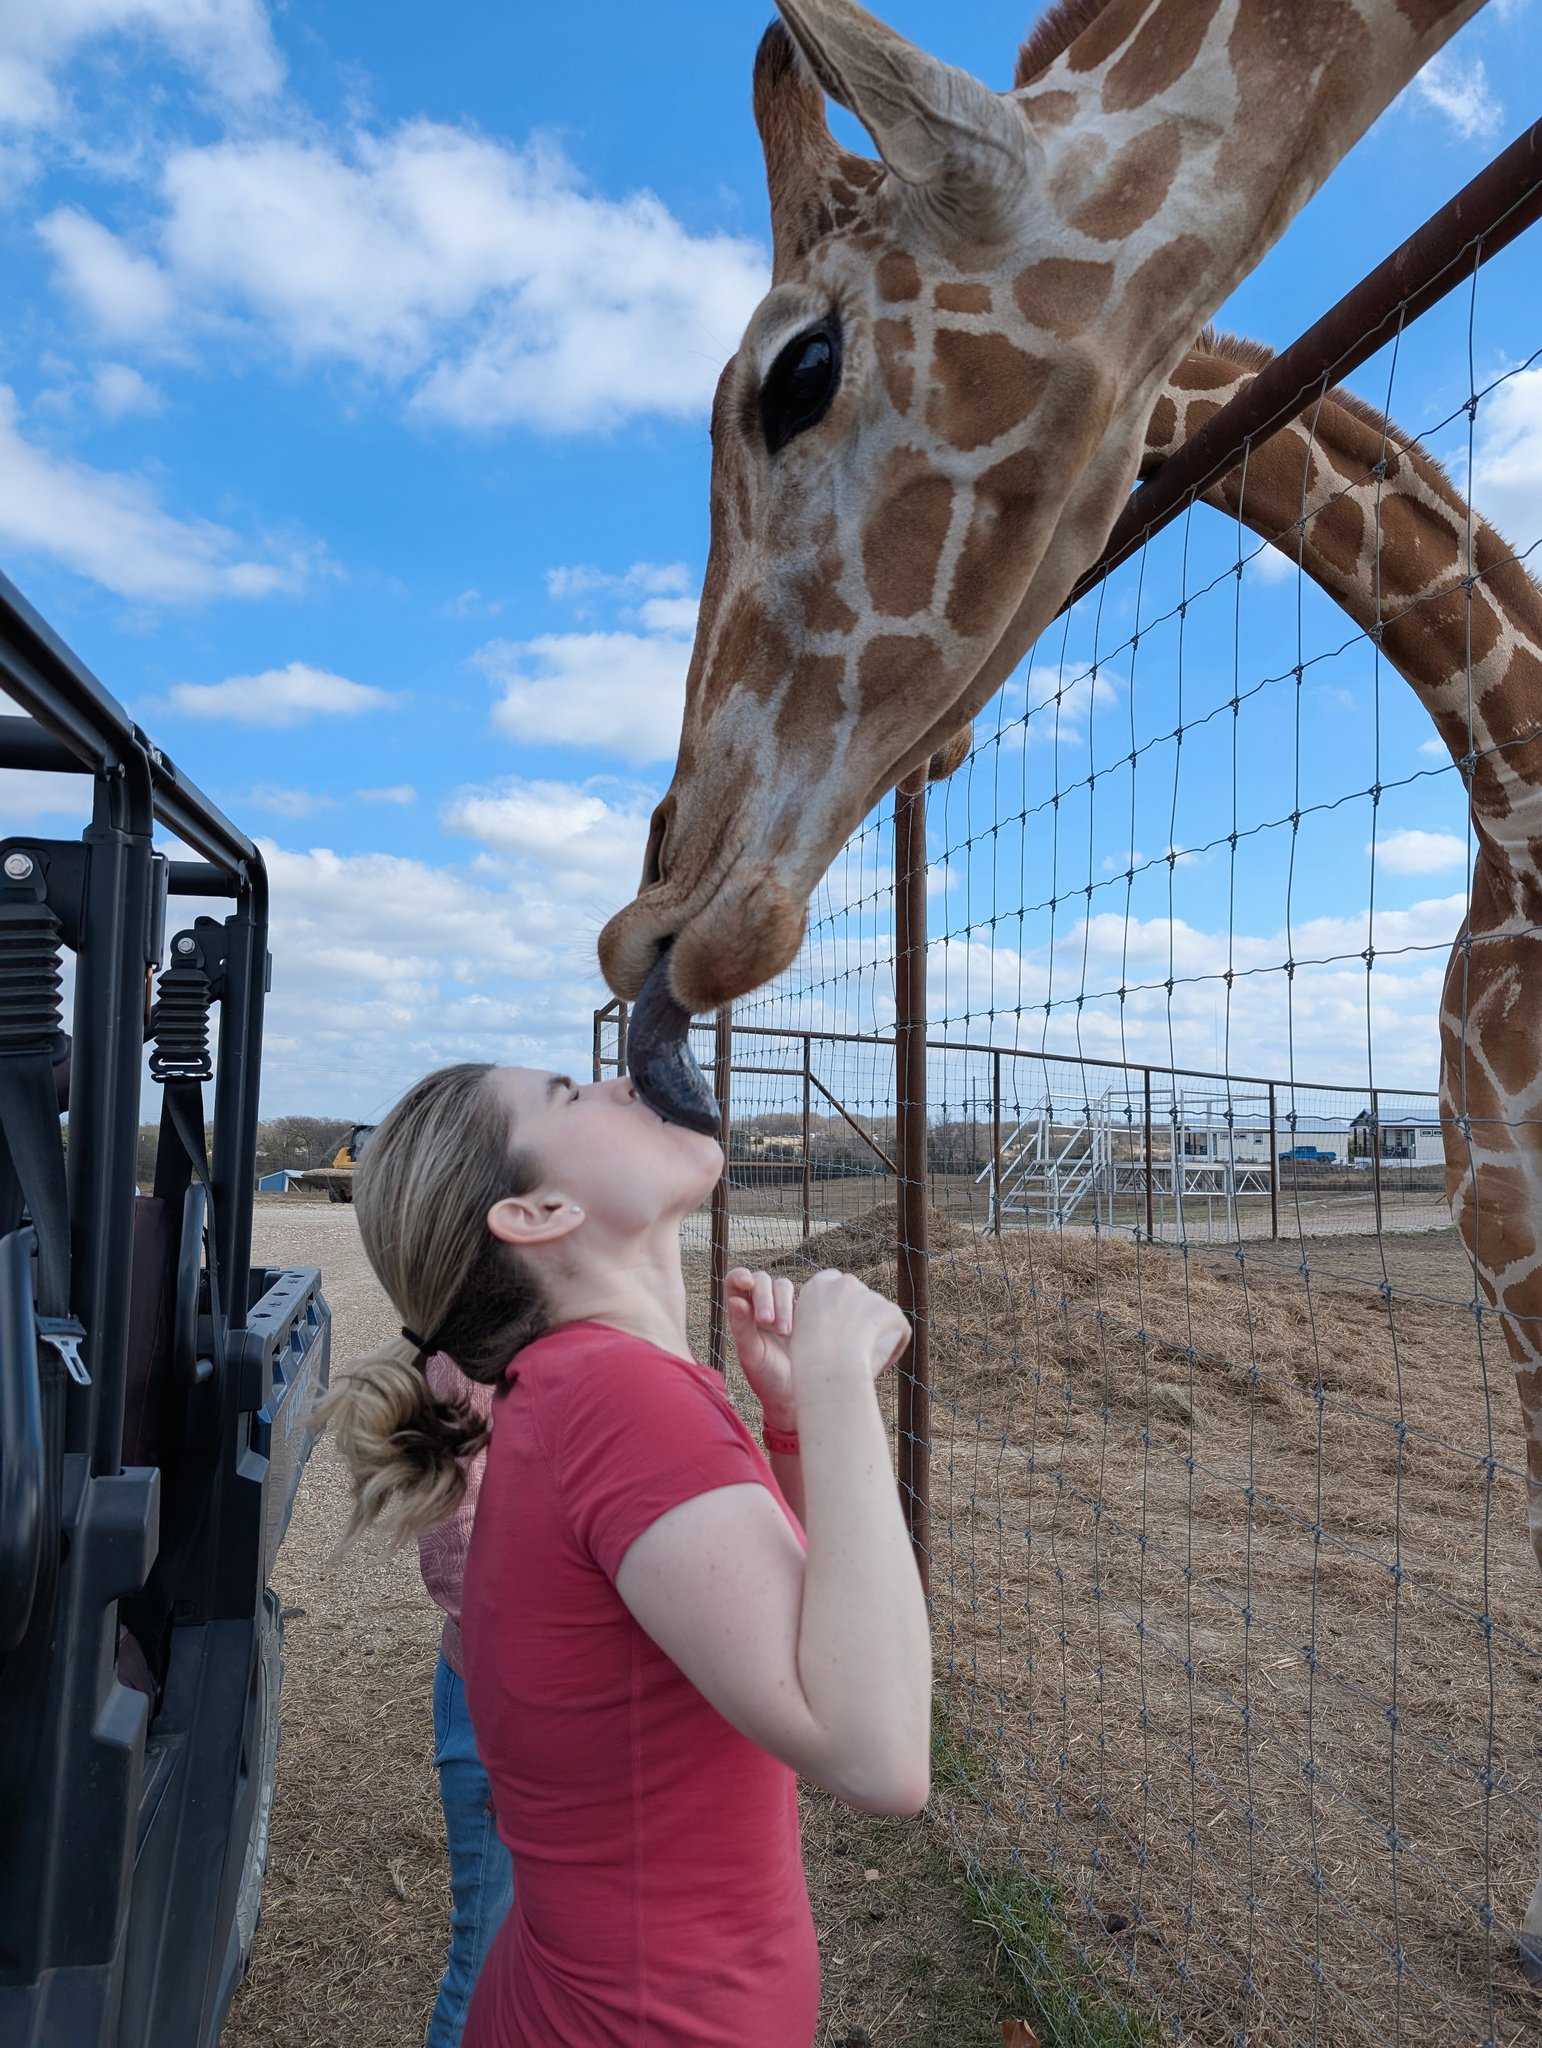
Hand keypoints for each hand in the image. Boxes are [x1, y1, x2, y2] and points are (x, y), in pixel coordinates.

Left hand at [724, 1267, 797, 1430]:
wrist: (796, 1398)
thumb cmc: (767, 1379)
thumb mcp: (751, 1356)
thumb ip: (742, 1328)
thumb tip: (735, 1300)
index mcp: (741, 1314)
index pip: (735, 1282)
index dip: (740, 1275)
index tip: (746, 1283)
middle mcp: (761, 1307)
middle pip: (761, 1280)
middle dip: (764, 1296)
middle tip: (767, 1322)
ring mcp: (785, 1309)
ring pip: (783, 1286)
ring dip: (783, 1303)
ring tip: (784, 1332)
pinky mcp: (806, 1315)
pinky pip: (806, 1297)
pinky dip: (802, 1305)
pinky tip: (802, 1326)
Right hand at [789, 1271, 910, 1385]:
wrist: (826, 1368)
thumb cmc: (808, 1362)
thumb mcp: (797, 1336)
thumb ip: (813, 1322)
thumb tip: (828, 1328)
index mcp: (817, 1287)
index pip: (833, 1284)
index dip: (838, 1306)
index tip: (838, 1327)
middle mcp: (843, 1283)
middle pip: (858, 1295)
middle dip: (860, 1315)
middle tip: (855, 1345)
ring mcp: (867, 1294)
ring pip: (879, 1312)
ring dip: (876, 1330)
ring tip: (868, 1357)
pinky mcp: (889, 1309)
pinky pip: (898, 1326)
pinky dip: (895, 1345)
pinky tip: (884, 1362)